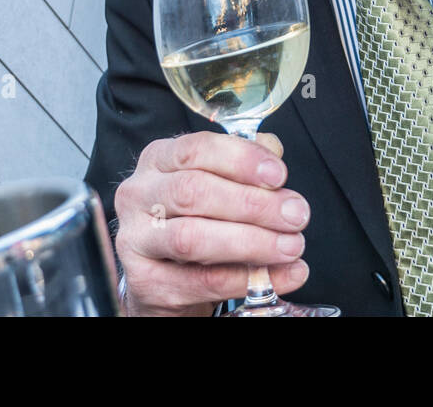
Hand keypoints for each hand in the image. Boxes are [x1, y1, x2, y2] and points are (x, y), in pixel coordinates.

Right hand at [112, 131, 311, 315]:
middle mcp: (138, 195)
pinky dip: (248, 279)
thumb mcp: (215, 182)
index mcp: (158, 160)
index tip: (279, 175)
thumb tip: (273, 153)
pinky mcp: (146, 283)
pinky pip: (202, 282)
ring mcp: (136, 240)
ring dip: (252, 243)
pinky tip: (282, 275)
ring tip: (291, 247)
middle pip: (194, 192)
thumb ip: (243, 163)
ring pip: (193, 237)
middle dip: (253, 204)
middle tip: (296, 215)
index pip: (196, 149)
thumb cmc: (194, 217)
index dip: (241, 160)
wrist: (164, 274)